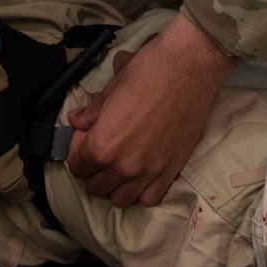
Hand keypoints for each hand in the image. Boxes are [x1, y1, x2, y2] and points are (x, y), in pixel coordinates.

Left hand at [66, 11, 234, 207]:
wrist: (190, 67)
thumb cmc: (148, 71)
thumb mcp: (111, 89)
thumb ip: (92, 113)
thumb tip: (76, 121)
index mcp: (103, 144)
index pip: (77, 166)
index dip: (76, 152)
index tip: (83, 139)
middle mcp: (124, 166)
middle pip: (96, 187)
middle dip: (91, 170)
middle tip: (99, 150)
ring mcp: (150, 172)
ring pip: (121, 199)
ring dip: (114, 185)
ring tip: (118, 165)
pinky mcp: (172, 171)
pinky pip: (149, 198)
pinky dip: (140, 191)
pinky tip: (140, 174)